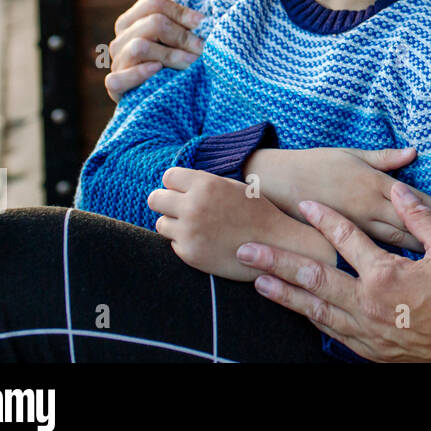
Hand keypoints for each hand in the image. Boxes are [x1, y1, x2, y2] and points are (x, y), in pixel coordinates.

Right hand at [106, 0, 201, 102]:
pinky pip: (118, 78)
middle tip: (204, 48)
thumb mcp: (181, 29)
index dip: (181, 10)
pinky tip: (159, 71)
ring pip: (139, 47)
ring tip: (192, 63)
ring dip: (171, 55)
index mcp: (133, 20)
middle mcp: (121, 39)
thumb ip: (180, 3)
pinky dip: (139, 74)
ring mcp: (116, 62)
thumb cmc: (177, 56)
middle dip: (183, 36)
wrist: (168, 98)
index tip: (204, 23)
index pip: (154, 2)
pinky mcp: (115, 87)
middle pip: (152, 23)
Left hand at [150, 167, 326, 282]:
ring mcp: (189, 232)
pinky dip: (185, 243)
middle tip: (180, 209)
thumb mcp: (233, 188)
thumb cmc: (257, 213)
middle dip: (166, 202)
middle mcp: (193, 206)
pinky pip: (174, 244)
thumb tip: (176, 182)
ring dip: (174, 224)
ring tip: (196, 227)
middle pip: (155, 199)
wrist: (275, 246)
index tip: (183, 191)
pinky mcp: (189, 253)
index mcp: (205, 184)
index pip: (168, 177)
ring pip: (161, 223)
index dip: (176, 184)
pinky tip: (205, 242)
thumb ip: (205, 183)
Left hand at [240, 185, 430, 360]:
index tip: (305, 204)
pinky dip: (314, 321)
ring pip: (317, 311)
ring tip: (259, 281)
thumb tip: (400, 191)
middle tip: (247, 250)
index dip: (324, 219)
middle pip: (314, 278)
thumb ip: (420, 218)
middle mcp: (371, 306)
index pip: (346, 240)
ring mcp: (371, 333)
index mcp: (388, 276)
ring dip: (285, 295)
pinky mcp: (377, 351)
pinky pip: (336, 334)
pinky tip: (302, 313)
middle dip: (277, 262)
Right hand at [242, 146, 430, 252]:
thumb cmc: (314, 166)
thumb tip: (413, 151)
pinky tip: (404, 274)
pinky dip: (388, 262)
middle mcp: (366, 206)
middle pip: (407, 223)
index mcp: (371, 182)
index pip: (411, 198)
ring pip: (391, 241)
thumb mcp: (352, 156)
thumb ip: (384, 158)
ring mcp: (352, 226)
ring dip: (417, 248)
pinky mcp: (339, 242)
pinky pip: (368, 255)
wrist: (274, 183)